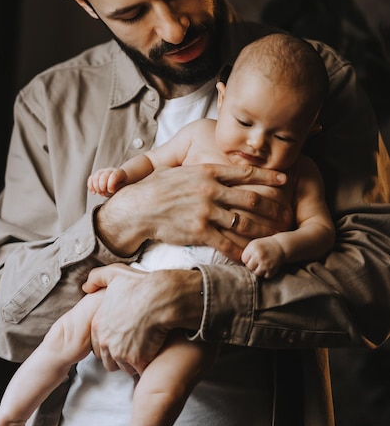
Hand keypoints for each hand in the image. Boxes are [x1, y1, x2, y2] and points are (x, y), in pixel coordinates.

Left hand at [84, 264, 202, 374]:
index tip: (122, 336)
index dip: (110, 342)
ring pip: (124, 366)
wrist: (160, 297)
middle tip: (134, 344)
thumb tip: (86, 286)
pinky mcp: (137, 360)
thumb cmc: (139, 285)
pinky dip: (146, 364)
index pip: (97, 344)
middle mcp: (105, 341)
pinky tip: (153, 352)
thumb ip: (96, 278)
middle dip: (120, 355)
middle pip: (109, 359)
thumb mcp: (114, 274)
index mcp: (98, 324)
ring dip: (133, 361)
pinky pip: (139, 370)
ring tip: (145, 348)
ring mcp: (121, 353)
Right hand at [88, 167, 126, 195]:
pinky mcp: (96, 175)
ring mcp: (103, 171)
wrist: (120, 183)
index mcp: (120, 172)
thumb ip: (117, 188)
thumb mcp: (123, 188)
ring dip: (96, 187)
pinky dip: (90, 186)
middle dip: (102, 186)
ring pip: (96, 176)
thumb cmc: (122, 187)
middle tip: (104, 193)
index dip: (111, 184)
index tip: (111, 191)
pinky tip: (94, 193)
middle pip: (104, 175)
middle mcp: (111, 170)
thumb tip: (109, 190)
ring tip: (101, 193)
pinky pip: (91, 178)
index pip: (114, 175)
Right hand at [95, 163, 291, 260]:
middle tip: (288, 212)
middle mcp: (209, 190)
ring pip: (243, 223)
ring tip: (278, 235)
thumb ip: (203, 171)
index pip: (244, 173)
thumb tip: (221, 169)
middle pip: (251, 199)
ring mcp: (205, 211)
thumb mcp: (181, 170)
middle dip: (273, 207)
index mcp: (207, 171)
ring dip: (264, 230)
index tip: (286, 179)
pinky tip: (252, 255)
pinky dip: (242, 250)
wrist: (137, 208)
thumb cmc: (158, 188)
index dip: (268, 176)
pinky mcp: (198, 231)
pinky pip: (227, 243)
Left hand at [241, 236, 285, 277]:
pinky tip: (268, 267)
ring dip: (259, 270)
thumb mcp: (254, 244)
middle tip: (258, 261)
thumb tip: (239, 266)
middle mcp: (259, 255)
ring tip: (262, 264)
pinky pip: (265, 276)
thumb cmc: (265, 245)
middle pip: (249, 267)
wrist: (281, 246)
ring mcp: (265, 263)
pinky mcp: (272, 269)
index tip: (252, 257)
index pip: (244, 259)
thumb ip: (247, 252)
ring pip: (257, 273)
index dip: (248, 259)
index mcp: (253, 248)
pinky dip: (266, 273)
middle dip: (253, 265)